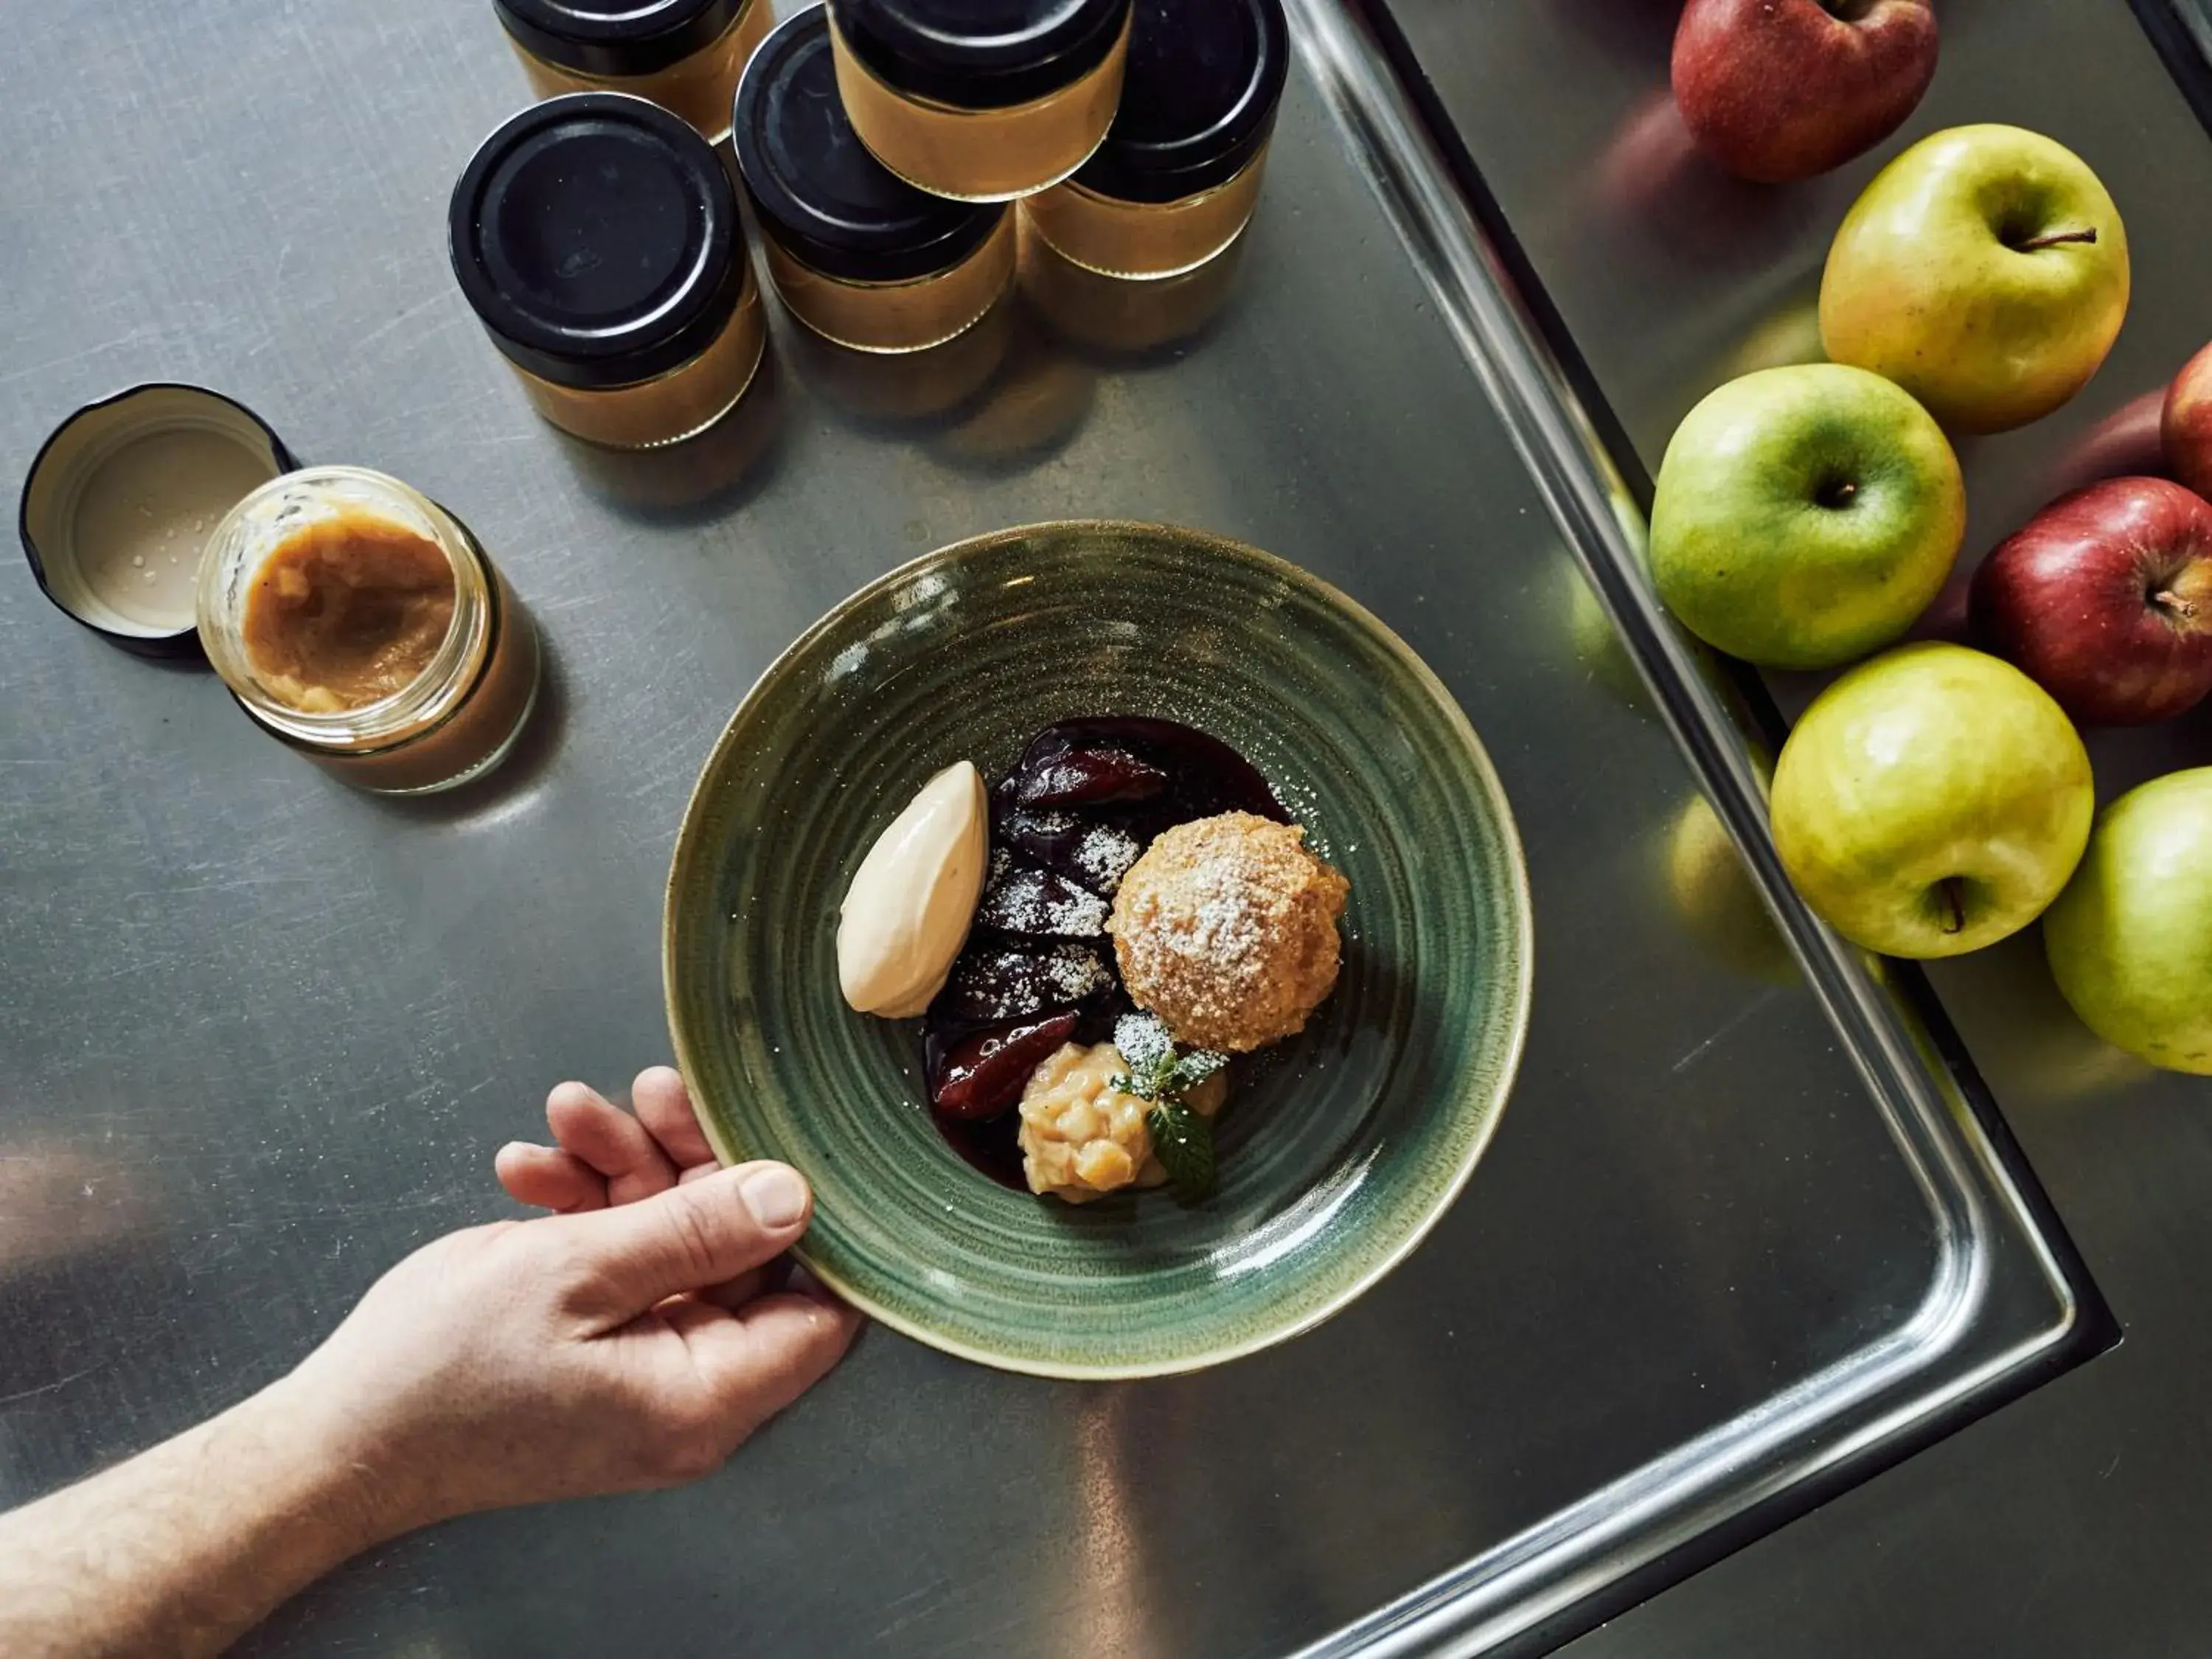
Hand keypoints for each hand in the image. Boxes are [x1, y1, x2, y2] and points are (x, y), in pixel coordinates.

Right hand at [274, 1068, 860, 1539]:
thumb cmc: (443, 1372)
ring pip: (672, 1239)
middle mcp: (690, 1388)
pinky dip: (582, 1206)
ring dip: (621, 1167)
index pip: (819, 1308)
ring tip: (566, 1111)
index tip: (776, 1134)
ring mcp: (642, 1364)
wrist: (334, 1435)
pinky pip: (620, 1259)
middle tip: (644, 1090)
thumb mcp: (576, 1273)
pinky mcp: (596, 1342)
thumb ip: (694, 1231)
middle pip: (738, 1252)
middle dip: (686, 1160)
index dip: (812, 1219)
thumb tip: (796, 1196)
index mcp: (707, 1395)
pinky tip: (529, 1165)